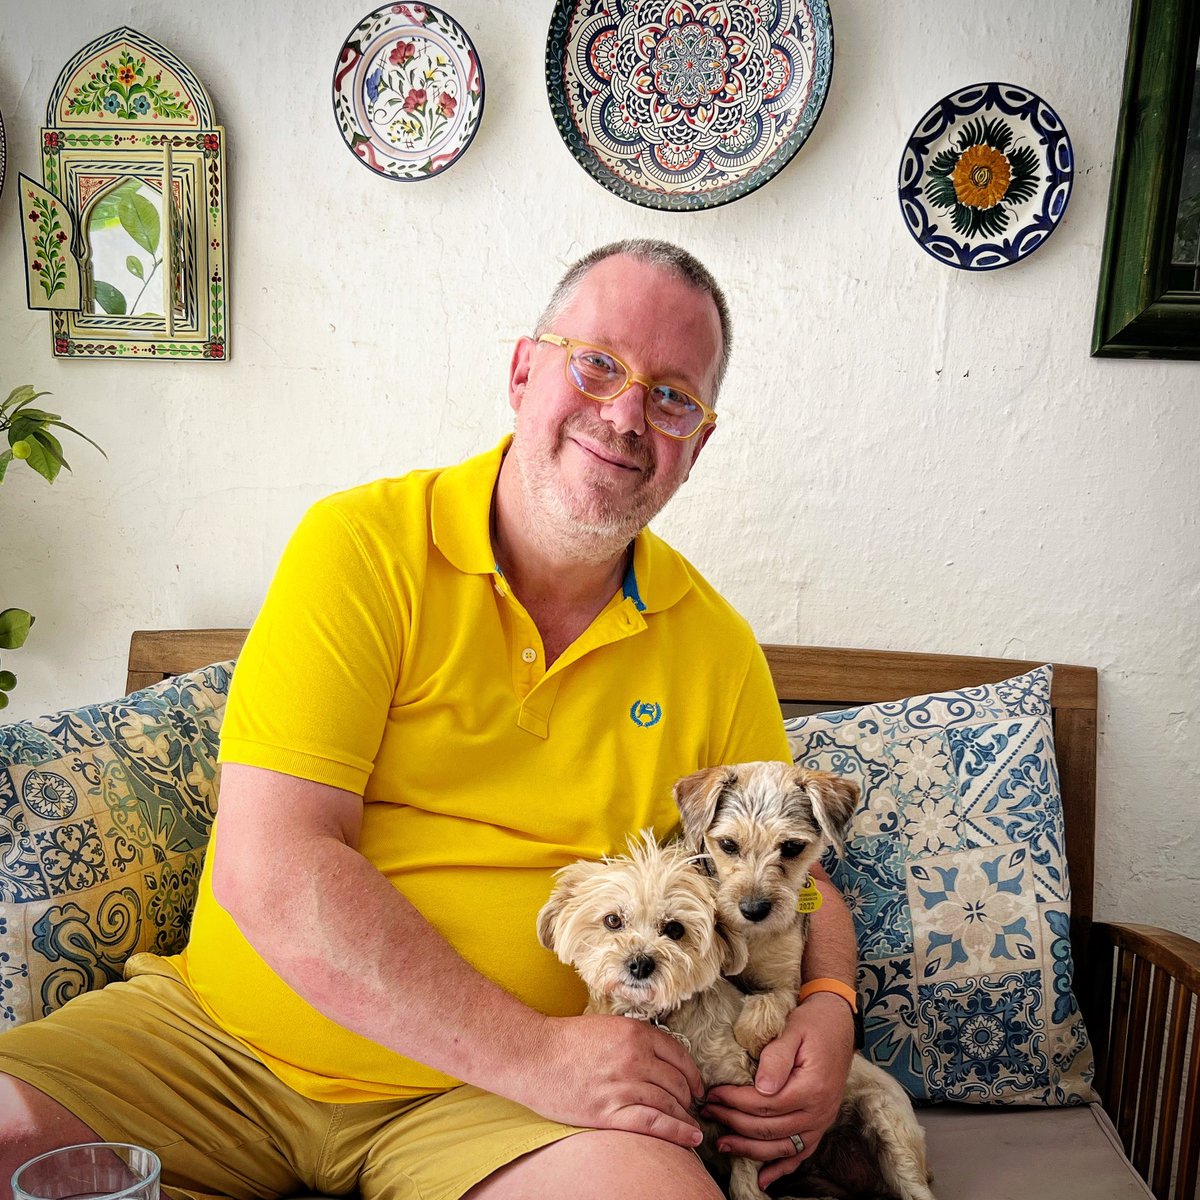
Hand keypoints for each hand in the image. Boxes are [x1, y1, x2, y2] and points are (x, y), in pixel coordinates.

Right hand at [513, 1013, 706, 1148]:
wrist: (533, 1056)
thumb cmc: (565, 1040)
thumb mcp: (607, 1027)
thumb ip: (635, 1039)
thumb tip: (660, 1057)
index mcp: (635, 1033)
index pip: (679, 1055)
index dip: (693, 1073)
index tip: (696, 1084)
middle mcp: (634, 1058)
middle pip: (677, 1081)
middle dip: (689, 1096)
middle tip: (693, 1105)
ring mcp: (623, 1086)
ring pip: (668, 1103)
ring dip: (685, 1116)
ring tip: (692, 1124)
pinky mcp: (609, 1112)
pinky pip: (654, 1124)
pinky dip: (677, 1132)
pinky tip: (691, 1137)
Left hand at [702, 994, 855, 1188]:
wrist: (839, 1024)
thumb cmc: (813, 1023)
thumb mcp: (794, 1029)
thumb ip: (776, 1057)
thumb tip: (761, 1086)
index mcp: (811, 1088)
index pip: (764, 1104)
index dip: (735, 1101)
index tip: (713, 1093)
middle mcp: (818, 1112)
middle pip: (768, 1128)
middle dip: (734, 1122)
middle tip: (708, 1112)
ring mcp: (820, 1122)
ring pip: (781, 1147)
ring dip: (750, 1149)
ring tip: (723, 1144)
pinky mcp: (819, 1125)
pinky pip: (801, 1153)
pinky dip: (781, 1168)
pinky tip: (763, 1179)